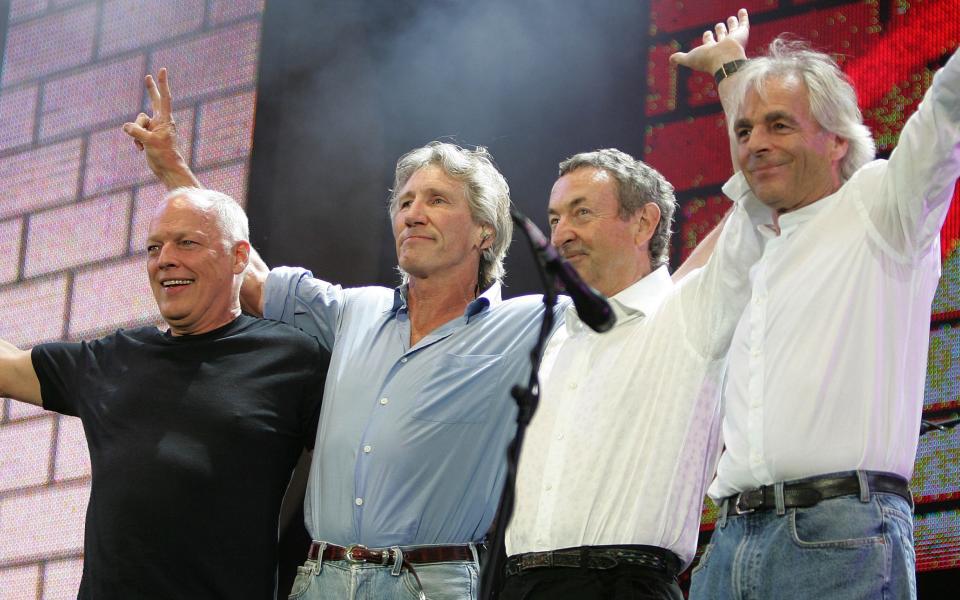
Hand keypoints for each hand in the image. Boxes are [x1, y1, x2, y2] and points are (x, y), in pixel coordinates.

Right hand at [122, 68, 197, 187]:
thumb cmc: (163, 155)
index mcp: (165, 120)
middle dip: (150, 90)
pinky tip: (141, 150)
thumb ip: (137, 131)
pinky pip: (134, 132)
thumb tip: (125, 126)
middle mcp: (161, 122)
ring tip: (142, 144)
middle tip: (147, 76)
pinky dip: (135, 140)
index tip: (162, 70)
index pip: (164, 98)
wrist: (167, 169)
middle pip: (154, 101)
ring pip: (137, 121)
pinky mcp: (148, 136)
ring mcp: (154, 128)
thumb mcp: (149, 142)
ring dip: (135, 132)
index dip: (162, 84)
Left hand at [670, 8, 749, 74]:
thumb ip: (680, 58)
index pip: (709, 42)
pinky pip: (743, 23)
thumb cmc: (706, 60)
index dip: (708, 38)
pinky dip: (743, 17)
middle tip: (719, 26)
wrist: (724, 60)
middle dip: (720, 31)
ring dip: (732, 24)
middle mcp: (722, 46)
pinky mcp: (742, 34)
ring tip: (731, 18)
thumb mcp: (689, 58)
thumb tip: (670, 59)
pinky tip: (742, 10)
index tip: (707, 33)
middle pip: (721, 36)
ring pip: (733, 29)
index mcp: (711, 51)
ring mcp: (733, 40)